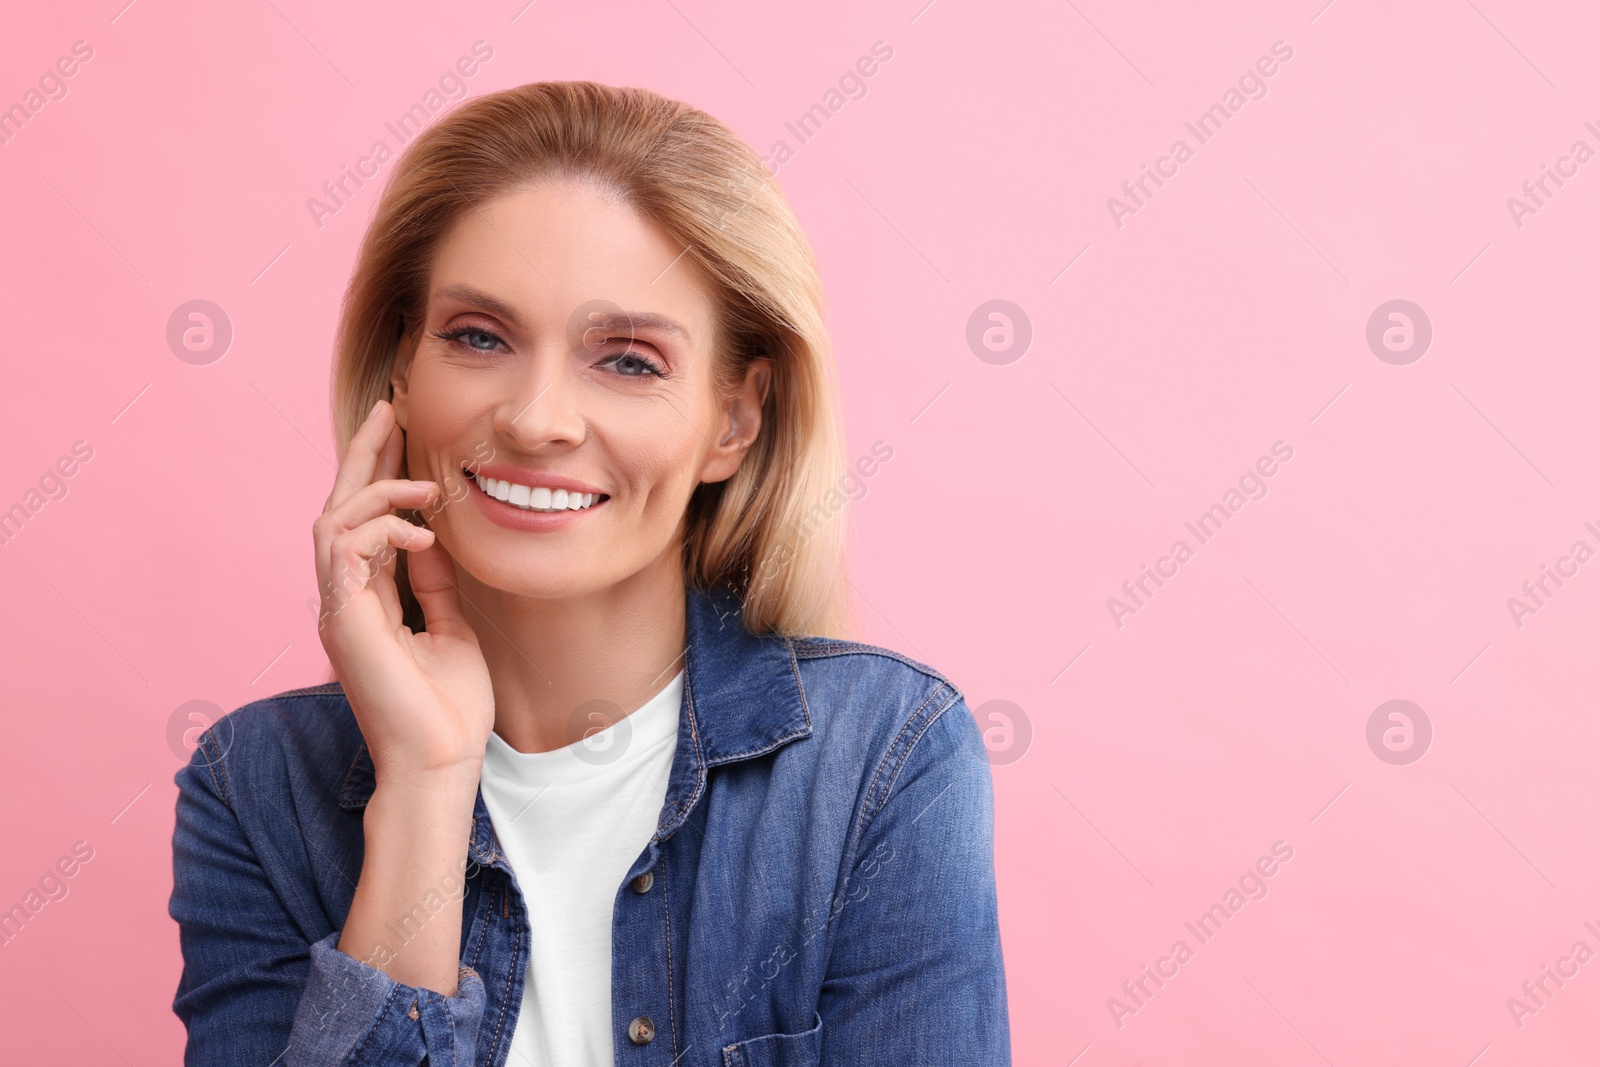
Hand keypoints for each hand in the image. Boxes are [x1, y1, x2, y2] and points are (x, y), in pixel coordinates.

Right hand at [313, 399, 494, 784]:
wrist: (441, 764)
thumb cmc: (448, 710)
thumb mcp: (451, 630)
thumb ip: (434, 585)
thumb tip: (433, 539)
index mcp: (367, 601)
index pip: (364, 523)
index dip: (379, 474)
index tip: (401, 430)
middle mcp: (344, 601)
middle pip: (337, 510)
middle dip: (363, 455)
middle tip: (390, 409)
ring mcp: (338, 612)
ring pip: (332, 524)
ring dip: (376, 492)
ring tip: (424, 484)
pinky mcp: (343, 625)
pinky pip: (343, 554)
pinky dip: (380, 532)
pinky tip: (422, 534)